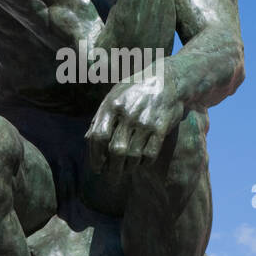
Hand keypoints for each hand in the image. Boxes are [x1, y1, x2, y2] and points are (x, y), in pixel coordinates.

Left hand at [86, 61, 183, 175]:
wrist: (167, 79)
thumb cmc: (136, 89)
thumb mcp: (114, 96)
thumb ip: (101, 117)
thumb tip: (88, 139)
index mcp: (112, 105)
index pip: (98, 137)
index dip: (95, 156)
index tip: (97, 168)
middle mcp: (128, 114)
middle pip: (116, 150)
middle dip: (111, 168)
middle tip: (111, 176)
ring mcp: (146, 122)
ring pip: (133, 155)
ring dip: (128, 167)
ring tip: (126, 170)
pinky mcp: (161, 128)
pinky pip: (150, 154)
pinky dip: (144, 163)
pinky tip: (141, 163)